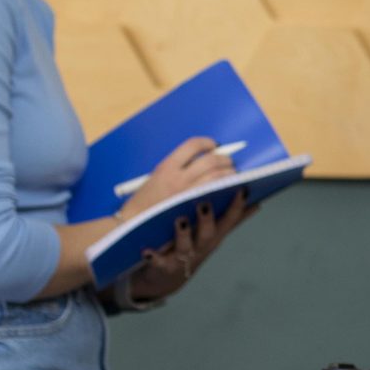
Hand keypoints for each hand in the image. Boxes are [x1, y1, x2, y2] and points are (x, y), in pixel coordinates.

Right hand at [117, 138, 239, 221]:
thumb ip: (179, 169)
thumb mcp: (157, 177)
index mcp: (166, 167)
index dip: (207, 143)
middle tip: (229, 163)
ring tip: (233, 176)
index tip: (213, 146)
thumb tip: (207, 159)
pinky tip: (236, 190)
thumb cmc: (146, 202)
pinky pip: (220, 195)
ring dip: (230, 174)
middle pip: (211, 160)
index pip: (192, 145)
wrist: (132, 225)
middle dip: (225, 160)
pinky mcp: (195, 210)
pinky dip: (232, 190)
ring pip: (218, 176)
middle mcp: (177, 178)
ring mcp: (187, 194)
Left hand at [129, 195, 252, 299]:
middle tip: (205, 202)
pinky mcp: (162, 267)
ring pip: (185, 247)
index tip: (242, 188)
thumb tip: (257, 203)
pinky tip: (147, 250)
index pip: (229, 219)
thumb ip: (232, 219)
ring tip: (180, 220)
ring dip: (184, 235)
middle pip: (208, 233)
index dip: (237, 205)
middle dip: (208, 220)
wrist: (166, 277)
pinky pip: (157, 263)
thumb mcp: (214, 234)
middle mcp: (201, 246)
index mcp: (214, 235)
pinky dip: (153, 257)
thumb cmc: (191, 247)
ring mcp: (183, 257)